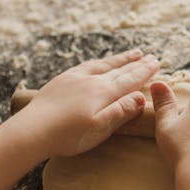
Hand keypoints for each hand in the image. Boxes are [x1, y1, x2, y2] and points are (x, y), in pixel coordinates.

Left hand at [12, 49, 159, 159]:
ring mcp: (75, 78)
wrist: (33, 130)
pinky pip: (86, 65)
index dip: (144, 72)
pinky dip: (98, 62)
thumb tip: (141, 97)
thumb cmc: (68, 135)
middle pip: (119, 70)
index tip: (156, 64)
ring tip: (132, 53)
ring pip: (103, 65)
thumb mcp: (100, 128)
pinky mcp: (62, 80)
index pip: (130, 80)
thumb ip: (121, 111)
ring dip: (119, 59)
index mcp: (103, 93)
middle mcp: (91, 81)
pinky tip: (99, 63)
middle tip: (150, 57)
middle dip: (136, 63)